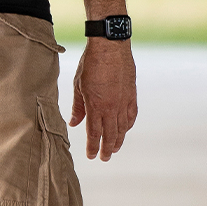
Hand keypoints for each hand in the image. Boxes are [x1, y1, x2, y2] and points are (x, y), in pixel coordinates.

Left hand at [69, 38, 136, 160]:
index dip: (93, 147)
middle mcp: (111, 107)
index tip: (91, 156)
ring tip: (114, 149)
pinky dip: (128, 125)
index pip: (94, 133)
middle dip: (106, 149)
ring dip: (118, 140)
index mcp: (95, 106)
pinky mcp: (132, 95)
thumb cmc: (91, 63)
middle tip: (104, 158)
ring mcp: (123, 102)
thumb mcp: (78, 84)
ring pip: (122, 128)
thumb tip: (74, 123)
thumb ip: (78, 106)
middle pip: (110, 135)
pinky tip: (125, 130)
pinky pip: (131, 116)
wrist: (110, 47)